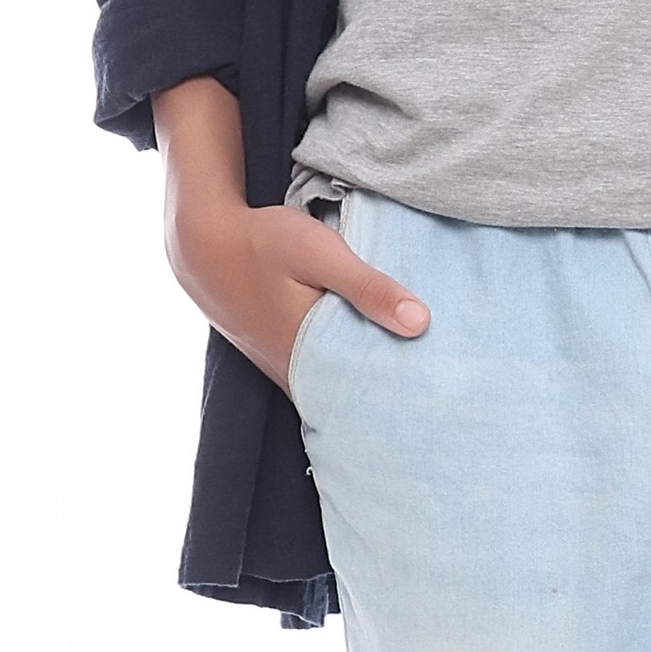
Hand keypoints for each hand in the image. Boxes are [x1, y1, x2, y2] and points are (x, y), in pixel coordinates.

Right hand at [151, 77, 425, 391]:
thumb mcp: (319, 253)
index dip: (403, 407)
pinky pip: (325, 375)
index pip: (367, 401)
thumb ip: (368, 287)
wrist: (204, 243)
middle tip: (446, 400)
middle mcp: (297, 375)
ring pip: (340, 388)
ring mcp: (287, 369)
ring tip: (423, 384)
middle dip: (395, 398)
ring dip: (372, 383)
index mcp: (310, 358)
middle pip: (356, 398)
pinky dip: (350, 370)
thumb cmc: (264, 243)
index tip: (445, 408)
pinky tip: (378, 359)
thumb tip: (421, 323)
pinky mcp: (283, 357)